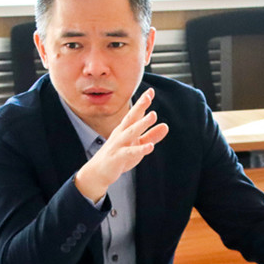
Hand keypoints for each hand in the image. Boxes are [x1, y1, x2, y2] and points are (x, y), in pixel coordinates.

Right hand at [74, 88, 168, 202]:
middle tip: (148, 96)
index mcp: (125, 129)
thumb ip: (151, 136)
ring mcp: (118, 145)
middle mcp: (121, 134)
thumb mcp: (137, 145)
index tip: (151, 91)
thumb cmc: (118, 156)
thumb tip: (165, 126)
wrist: (98, 172)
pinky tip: (150, 147)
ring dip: (142, 123)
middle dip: (139, 106)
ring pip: (131, 132)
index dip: (142, 103)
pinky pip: (129, 152)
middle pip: (131, 118)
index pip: (134, 113)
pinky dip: (140, 149)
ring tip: (153, 115)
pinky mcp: (117, 157)